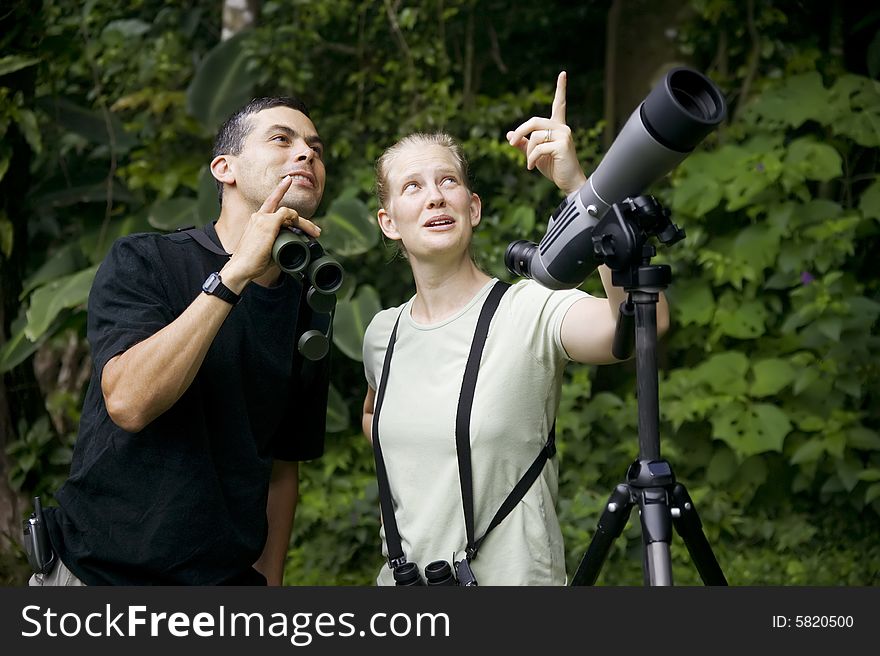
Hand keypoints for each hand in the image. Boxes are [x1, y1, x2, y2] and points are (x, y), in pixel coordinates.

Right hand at [222, 176, 322, 287]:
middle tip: (315, 230)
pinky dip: (297, 219)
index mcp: (256, 221)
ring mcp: (262, 218)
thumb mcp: (268, 250)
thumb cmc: (253, 262)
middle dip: (301, 219)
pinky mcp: (267, 223)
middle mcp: (258, 216)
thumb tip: (291, 249)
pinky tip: (304, 228)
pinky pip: (286, 214)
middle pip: (284, 210)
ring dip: (304, 223)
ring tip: (315, 233)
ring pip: (288, 213)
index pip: (270, 202)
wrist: (241, 267)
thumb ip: (278, 244)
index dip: (280, 190)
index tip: (288, 181)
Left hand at [506, 71, 587, 195]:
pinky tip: (531, 167)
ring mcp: (564, 135)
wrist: (568, 182)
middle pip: (534, 121)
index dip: (560, 89)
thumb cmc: (554, 168)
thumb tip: (510, 135)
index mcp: (558, 127)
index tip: (563, 73)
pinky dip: (531, 159)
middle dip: (520, 132)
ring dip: (527, 152)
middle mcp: (562, 128)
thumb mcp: (535, 155)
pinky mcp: (563, 144)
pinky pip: (538, 148)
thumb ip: (524, 144)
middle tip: (511, 143)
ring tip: (530, 164)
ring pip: (535, 136)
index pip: (559, 104)